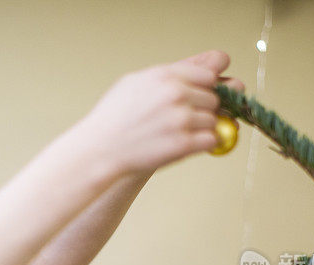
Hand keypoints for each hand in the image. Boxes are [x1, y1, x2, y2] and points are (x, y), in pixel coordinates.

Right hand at [71, 50, 244, 176]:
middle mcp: (176, 94)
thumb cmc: (114, 117)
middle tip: (184, 120)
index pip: (209, 75)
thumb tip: (208, 66)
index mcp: (165, 76)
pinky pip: (211, 140)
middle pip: (214, 99)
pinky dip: (203, 144)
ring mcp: (181, 119)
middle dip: (203, 110)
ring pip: (213, 121)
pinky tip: (187, 145)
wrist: (100, 149)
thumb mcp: (135, 82)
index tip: (198, 98)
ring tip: (179, 134)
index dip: (205, 88)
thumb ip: (170, 74)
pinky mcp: (184, 144)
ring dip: (202, 129)